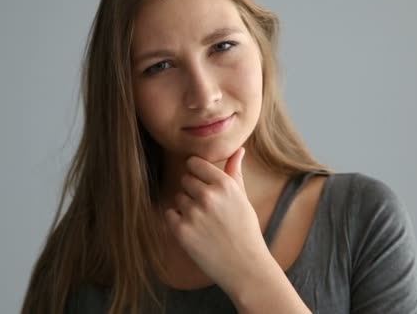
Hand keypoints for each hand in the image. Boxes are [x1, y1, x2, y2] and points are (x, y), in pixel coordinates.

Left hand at [164, 147, 272, 294]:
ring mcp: (193, 213)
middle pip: (185, 179)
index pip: (194, 163)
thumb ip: (235, 172)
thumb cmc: (246, 231)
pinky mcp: (181, 231)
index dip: (196, 172)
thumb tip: (238, 149)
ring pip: (178, 197)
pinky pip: (170, 214)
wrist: (245, 266)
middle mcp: (208, 196)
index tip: (202, 182)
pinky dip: (177, 221)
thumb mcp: (243, 198)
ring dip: (186, 207)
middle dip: (192, 191)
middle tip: (208, 208)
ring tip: (204, 222)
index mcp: (224, 184)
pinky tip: (194, 230)